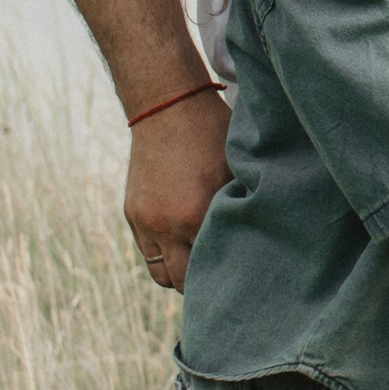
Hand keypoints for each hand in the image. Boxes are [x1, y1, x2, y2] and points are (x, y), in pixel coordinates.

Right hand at [123, 88, 230, 293]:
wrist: (168, 107)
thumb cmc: (213, 136)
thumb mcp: (235, 173)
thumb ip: (240, 211)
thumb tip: (258, 242)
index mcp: (194, 217)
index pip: (205, 272)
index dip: (221, 280)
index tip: (236, 281)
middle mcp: (164, 225)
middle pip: (179, 281)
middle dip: (197, 282)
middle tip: (218, 275)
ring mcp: (143, 221)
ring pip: (158, 271)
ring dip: (177, 270)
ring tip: (198, 259)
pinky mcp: (131, 212)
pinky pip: (146, 250)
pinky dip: (163, 252)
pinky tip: (183, 239)